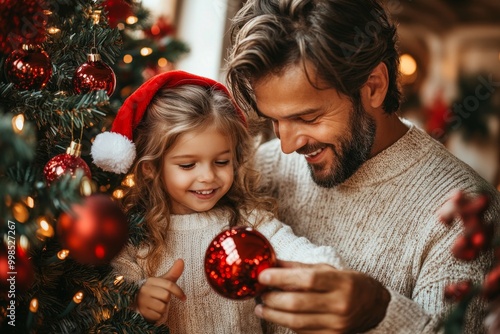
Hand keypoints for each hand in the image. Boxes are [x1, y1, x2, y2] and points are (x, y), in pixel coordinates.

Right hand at [136, 259, 185, 322]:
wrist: (140, 303)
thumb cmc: (156, 291)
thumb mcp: (165, 281)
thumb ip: (174, 272)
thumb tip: (181, 260)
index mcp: (151, 280)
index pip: (169, 285)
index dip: (179, 292)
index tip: (184, 298)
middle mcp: (145, 289)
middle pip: (166, 296)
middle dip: (167, 300)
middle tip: (163, 300)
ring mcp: (142, 301)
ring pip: (162, 307)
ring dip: (163, 309)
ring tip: (158, 305)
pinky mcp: (141, 312)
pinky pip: (157, 316)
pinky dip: (158, 316)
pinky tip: (154, 311)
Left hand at [255, 260, 389, 332]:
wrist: (373, 305)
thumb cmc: (349, 282)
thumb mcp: (328, 268)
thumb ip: (299, 267)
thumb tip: (271, 264)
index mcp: (342, 282)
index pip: (307, 279)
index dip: (281, 278)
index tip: (263, 276)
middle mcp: (341, 305)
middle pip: (298, 303)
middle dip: (272, 298)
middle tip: (260, 293)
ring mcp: (337, 325)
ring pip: (297, 322)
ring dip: (273, 314)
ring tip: (261, 307)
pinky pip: (303, 332)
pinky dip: (286, 324)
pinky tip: (277, 316)